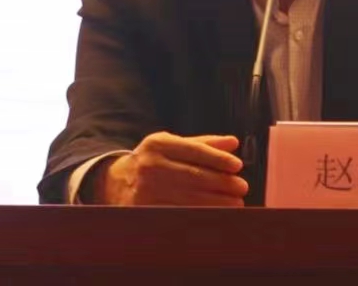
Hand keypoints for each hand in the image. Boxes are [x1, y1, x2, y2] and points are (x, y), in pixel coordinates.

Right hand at [95, 132, 248, 205]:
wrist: (115, 184)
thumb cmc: (153, 162)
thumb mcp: (172, 145)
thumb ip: (203, 144)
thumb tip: (233, 142)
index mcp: (159, 144)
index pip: (195, 150)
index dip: (218, 159)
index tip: (237, 166)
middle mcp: (151, 166)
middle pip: (195, 176)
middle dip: (223, 183)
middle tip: (242, 188)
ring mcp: (147, 191)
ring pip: (190, 199)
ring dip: (218, 203)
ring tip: (235, 203)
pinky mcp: (146, 212)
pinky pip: (181, 215)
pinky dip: (202, 216)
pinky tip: (216, 215)